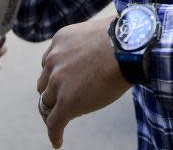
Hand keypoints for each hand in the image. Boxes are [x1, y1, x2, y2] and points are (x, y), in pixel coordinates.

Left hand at [37, 16, 131, 148]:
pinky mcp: (66, 103)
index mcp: (60, 41)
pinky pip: (54, 123)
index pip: (50, 62)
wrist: (126, 49)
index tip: (61, 81)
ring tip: (58, 121)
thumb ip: (89, 42)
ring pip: (48, 102)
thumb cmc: (122, 38)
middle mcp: (53, 60)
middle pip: (46, 83)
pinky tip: (57, 142)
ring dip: (53, 110)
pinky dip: (55, 134)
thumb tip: (104, 47)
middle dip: (53, 90)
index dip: (55, 73)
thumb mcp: (97, 32)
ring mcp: (57, 82)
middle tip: (61, 99)